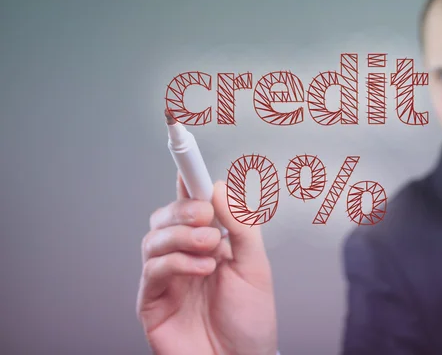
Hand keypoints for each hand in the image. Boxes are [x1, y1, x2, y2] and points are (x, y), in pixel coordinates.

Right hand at [136, 173, 277, 354]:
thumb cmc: (250, 319)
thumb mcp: (255, 265)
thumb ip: (240, 225)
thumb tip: (218, 187)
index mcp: (207, 243)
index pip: (191, 204)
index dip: (186, 179)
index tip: (185, 155)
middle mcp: (183, 256)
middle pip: (165, 216)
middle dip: (182, 209)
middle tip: (205, 215)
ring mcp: (166, 278)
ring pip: (154, 238)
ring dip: (181, 234)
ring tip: (210, 246)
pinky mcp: (152, 301)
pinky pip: (153, 270)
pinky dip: (177, 262)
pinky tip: (202, 268)